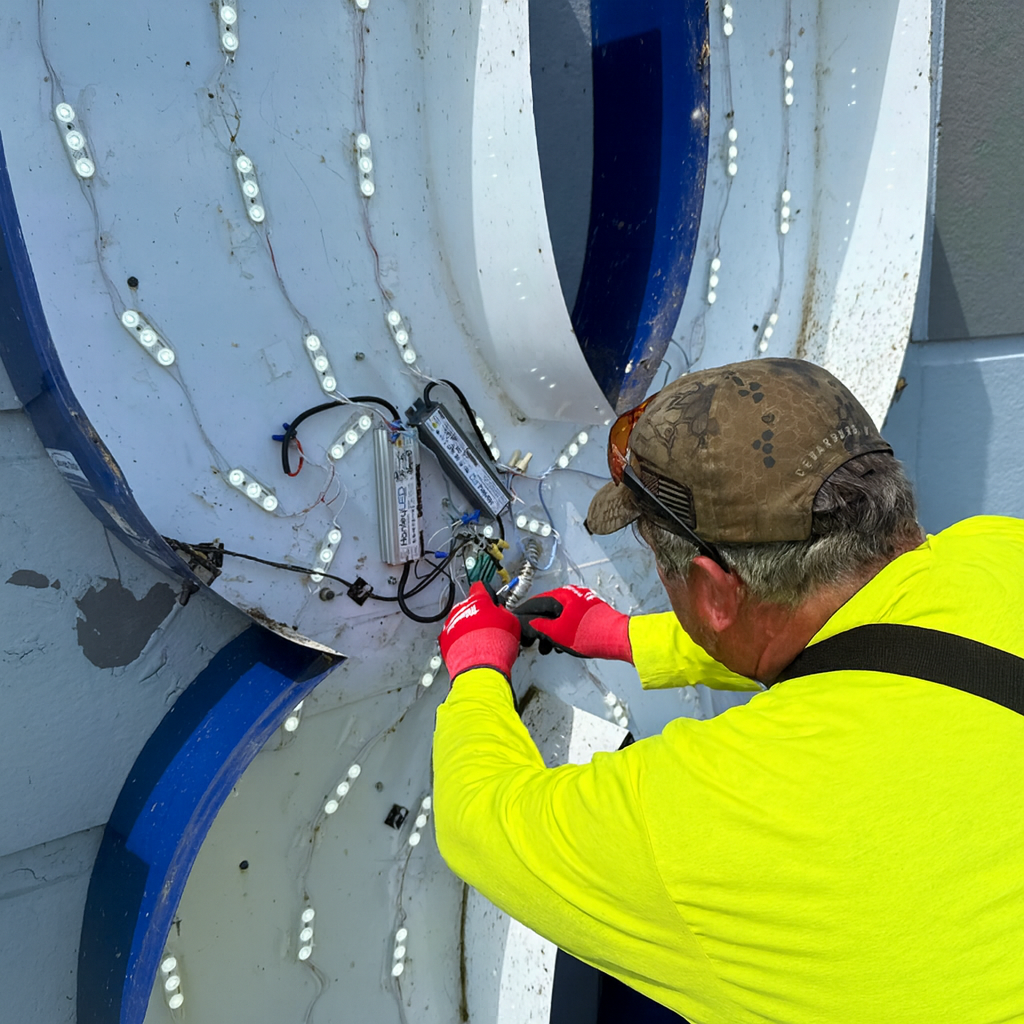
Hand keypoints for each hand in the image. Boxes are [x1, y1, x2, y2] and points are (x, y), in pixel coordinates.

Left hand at [440, 581, 521, 681]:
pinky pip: (451, 636)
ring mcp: (451, 624)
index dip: (485, 593)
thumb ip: (504, 612)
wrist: (480, 668)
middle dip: (477, 614)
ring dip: (467, 628)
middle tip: (488, 626)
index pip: (479, 588)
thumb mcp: (512, 623)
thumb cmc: (495, 647)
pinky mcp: (444, 640)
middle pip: (469, 606)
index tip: (487, 597)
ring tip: (479, 641)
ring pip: (459, 621)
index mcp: (478, 600)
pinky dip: (459, 641)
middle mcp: (462, 609)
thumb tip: (502, 613)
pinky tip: (470, 649)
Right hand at [514, 586, 631, 661]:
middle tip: (531, 641)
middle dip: (538, 628)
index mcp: (562, 595)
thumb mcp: (556, 633)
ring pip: (559, 617)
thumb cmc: (590, 634)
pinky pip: (570, 620)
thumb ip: (538, 627)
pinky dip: (563, 631)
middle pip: (548, 610)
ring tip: (548, 647)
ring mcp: (583, 603)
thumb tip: (528, 623)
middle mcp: (572, 595)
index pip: (535, 602)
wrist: (617, 638)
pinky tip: (562, 645)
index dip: (523, 614)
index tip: (515, 620)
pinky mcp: (592, 613)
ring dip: (551, 633)